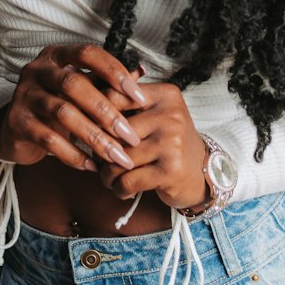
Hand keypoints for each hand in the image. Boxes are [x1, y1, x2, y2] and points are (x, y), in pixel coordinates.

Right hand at [0, 43, 147, 172]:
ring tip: (117, 157)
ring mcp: (24, 95)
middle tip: (131, 136)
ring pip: (63, 113)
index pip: (87, 54)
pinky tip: (92, 166)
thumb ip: (107, 82)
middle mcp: (37, 70)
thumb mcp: (82, 90)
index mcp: (57, 55)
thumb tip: (142, 70)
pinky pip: (49, 139)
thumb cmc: (57, 104)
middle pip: (74, 85)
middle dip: (107, 112)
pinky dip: (74, 155)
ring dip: (94, 137)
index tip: (139, 97)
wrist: (17, 129)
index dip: (114, 72)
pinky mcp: (17, 123)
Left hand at [95, 79, 211, 211]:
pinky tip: (122, 189)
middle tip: (99, 161)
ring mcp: (173, 142)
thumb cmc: (169, 142)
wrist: (204, 172)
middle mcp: (171, 114)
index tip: (91, 129)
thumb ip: (125, 105)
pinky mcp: (171, 170)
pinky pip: (128, 181)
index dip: (95, 114)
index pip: (114, 96)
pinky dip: (119, 189)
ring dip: (107, 175)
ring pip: (118, 159)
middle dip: (99, 151)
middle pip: (113, 131)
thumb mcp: (154, 115)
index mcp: (164, 95)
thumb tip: (80, 95)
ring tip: (109, 178)